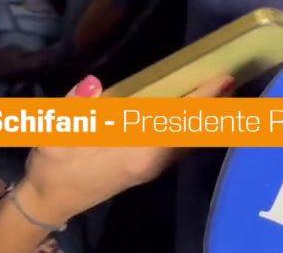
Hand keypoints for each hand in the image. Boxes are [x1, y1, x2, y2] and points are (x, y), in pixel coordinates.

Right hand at [15, 74, 233, 226]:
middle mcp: (153, 162)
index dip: (203, 100)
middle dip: (216, 108)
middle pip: (194, 132)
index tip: (224, 80)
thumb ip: (76, 109)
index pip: (178, 121)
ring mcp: (153, 167)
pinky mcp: (148, 167)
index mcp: (136, 151)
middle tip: (235, 79)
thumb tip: (93, 84)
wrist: (47, 202)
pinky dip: (197, 128)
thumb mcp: (55, 136)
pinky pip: (182, 145)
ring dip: (209, 119)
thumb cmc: (52, 167)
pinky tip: (202, 114)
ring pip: (190, 141)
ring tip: (225, 91)